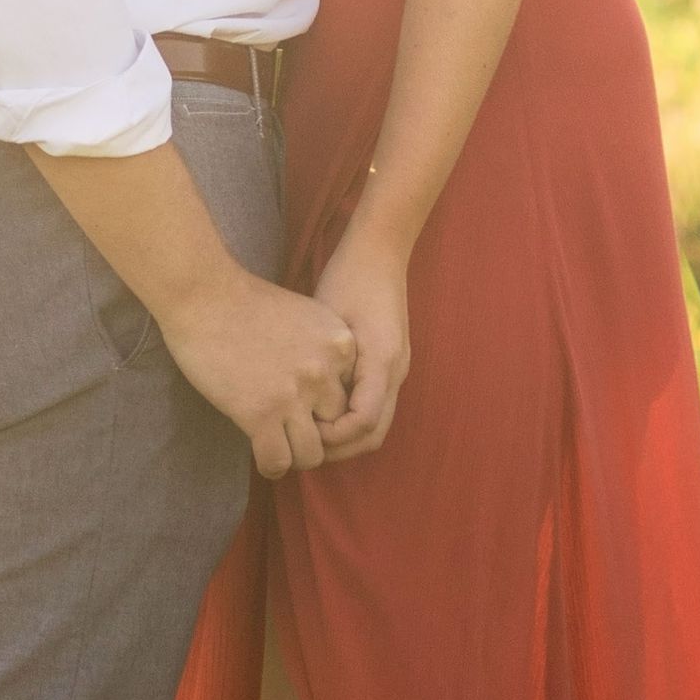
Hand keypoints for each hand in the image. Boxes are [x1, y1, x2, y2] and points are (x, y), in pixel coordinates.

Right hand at [162, 270, 359, 476]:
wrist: (205, 295)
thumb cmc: (245, 302)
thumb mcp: (305, 317)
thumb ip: (322, 349)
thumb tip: (327, 384)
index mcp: (340, 344)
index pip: (353, 395)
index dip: (329, 406)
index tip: (310, 408)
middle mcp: (325, 371)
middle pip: (336, 425)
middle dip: (316, 432)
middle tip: (293, 431)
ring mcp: (295, 395)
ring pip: (312, 454)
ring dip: (296, 455)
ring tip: (280, 447)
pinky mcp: (262, 415)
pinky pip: (278, 462)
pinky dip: (271, 466)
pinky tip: (262, 455)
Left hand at [309, 224, 410, 459]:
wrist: (379, 251)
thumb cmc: (348, 278)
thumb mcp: (328, 320)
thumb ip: (323, 364)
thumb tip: (303, 406)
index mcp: (381, 361)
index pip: (362, 423)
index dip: (332, 438)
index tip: (302, 431)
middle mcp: (395, 371)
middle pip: (374, 433)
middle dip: (339, 448)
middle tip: (302, 446)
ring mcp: (397, 368)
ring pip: (377, 423)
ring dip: (346, 437)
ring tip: (309, 432)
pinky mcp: (390, 363)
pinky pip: (375, 405)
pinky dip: (352, 419)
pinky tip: (323, 410)